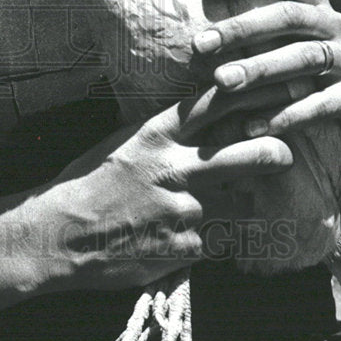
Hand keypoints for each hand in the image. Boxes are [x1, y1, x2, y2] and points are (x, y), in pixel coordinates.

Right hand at [35, 99, 292, 292]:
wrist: (59, 234)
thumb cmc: (87, 183)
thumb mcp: (121, 142)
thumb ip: (161, 132)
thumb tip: (196, 119)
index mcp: (157, 134)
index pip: (218, 103)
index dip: (254, 94)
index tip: (276, 92)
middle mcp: (176, 167)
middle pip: (254, 153)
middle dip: (277, 153)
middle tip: (282, 155)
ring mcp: (184, 210)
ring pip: (246, 202)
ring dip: (245, 203)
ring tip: (237, 202)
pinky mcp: (186, 249)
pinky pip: (221, 242)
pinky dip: (217, 240)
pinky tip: (203, 237)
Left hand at [186, 0, 340, 155]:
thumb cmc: (304, 67)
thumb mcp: (286, 38)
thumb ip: (254, 19)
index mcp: (315, 3)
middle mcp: (335, 24)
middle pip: (288, 16)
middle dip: (242, 28)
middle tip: (200, 44)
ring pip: (303, 58)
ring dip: (258, 69)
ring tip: (220, 82)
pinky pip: (319, 106)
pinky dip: (283, 115)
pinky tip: (249, 126)